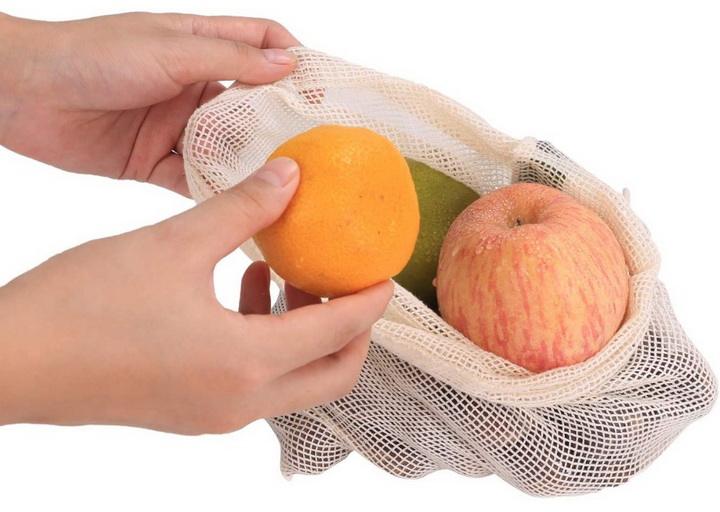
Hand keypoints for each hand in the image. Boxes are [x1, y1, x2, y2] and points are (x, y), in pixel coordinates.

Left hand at [0, 12, 298, 195]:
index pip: (261, 43)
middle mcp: (192, 84)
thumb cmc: (91, 54)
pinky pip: (193, 179)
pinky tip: (237, 206)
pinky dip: (212, 191)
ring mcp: (175, 124)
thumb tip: (288, 63)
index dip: (293, 59)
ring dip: (249, 162)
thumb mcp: (169, 49)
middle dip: (279, 122)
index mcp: (198, 44)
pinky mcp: (153, 160)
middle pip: (250, 102)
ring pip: (226, 145)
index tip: (323, 88)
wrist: (22, 92)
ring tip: (282, 183)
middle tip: (312, 147)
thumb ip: (230, 59)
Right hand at [0, 158, 392, 433]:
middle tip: (345, 280)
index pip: (338, 333)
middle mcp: (240, 401)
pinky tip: (242, 288)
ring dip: (305, 333)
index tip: (383, 272)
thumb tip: (291, 176)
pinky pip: (257, 384)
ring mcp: (216, 414)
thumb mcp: (174, 244)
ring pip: (295, 382)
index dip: (369, 300)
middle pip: (332, 376)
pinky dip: (268, 343)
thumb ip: (242, 208)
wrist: (14, 361)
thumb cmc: (86, 304)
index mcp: (245, 363)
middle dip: (352, 331)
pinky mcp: (193, 412)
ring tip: (283, 273)